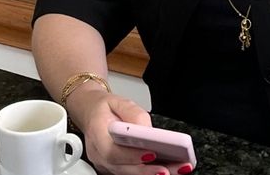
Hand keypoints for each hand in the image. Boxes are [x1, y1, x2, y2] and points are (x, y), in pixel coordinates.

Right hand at [66, 90, 192, 174]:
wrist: (92, 112)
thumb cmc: (106, 109)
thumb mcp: (120, 101)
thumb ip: (134, 115)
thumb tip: (148, 130)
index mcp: (97, 133)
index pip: (112, 151)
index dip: (132, 155)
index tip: (151, 153)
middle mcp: (98, 154)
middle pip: (122, 168)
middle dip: (147, 170)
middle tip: (168, 169)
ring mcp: (105, 164)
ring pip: (128, 173)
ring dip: (152, 173)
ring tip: (177, 168)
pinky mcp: (114, 168)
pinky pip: (131, 172)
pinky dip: (149, 171)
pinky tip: (169, 167)